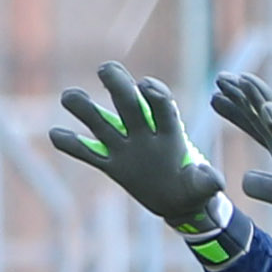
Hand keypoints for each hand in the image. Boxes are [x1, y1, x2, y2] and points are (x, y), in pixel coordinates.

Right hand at [48, 67, 235, 257]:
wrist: (179, 203)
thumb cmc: (194, 189)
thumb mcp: (203, 187)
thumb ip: (205, 181)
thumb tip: (216, 181)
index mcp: (169, 134)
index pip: (161, 107)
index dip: (155, 94)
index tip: (146, 85)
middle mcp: (145, 134)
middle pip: (130, 105)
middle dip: (119, 85)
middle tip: (105, 69)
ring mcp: (126, 148)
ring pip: (103, 124)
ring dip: (85, 109)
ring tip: (68, 96)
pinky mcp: (112, 166)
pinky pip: (89, 154)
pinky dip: (73, 145)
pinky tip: (55, 134)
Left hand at [211, 74, 271, 268]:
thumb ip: (262, 186)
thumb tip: (243, 179)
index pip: (253, 124)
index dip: (235, 111)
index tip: (215, 96)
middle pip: (259, 113)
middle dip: (240, 95)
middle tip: (220, 77)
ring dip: (257, 97)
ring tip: (241, 79)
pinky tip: (266, 108)